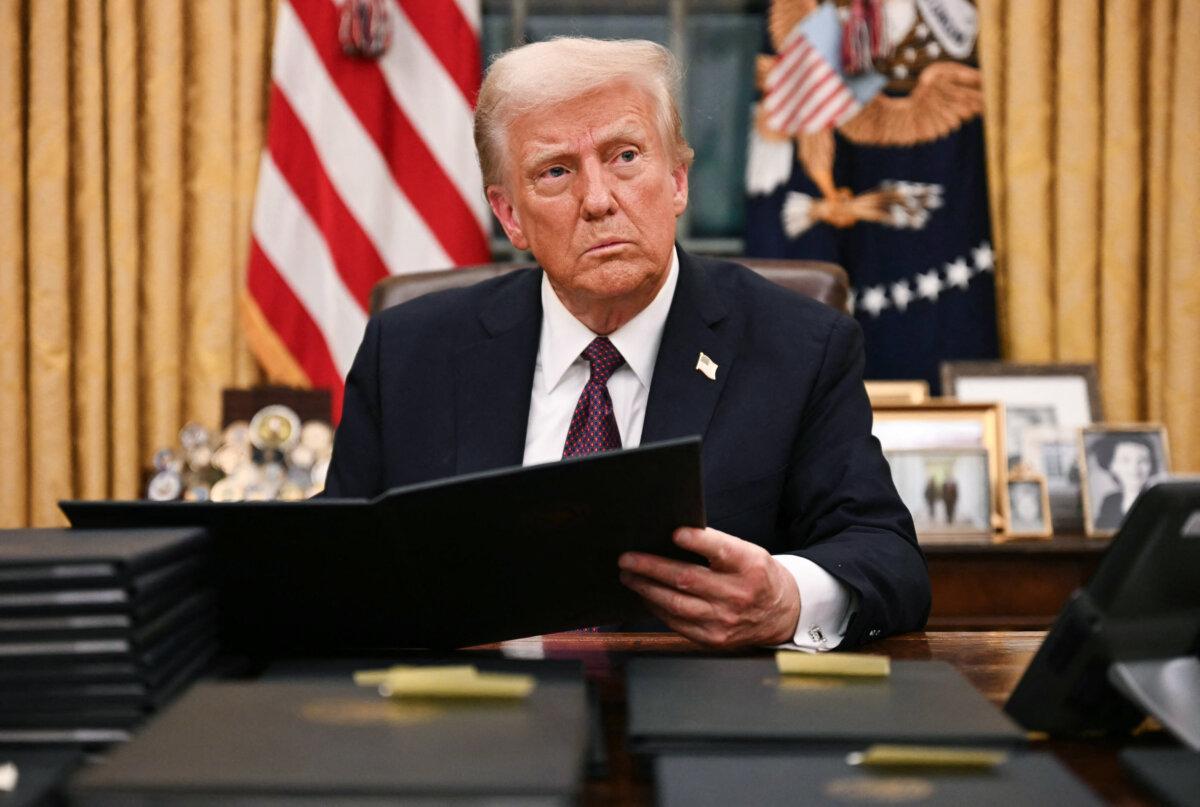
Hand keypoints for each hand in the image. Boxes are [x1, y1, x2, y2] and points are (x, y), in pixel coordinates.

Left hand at [618, 527, 800, 648]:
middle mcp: (737, 595)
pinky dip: (657, 607)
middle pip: (687, 579)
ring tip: (628, 575)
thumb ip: (717, 546)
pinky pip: (677, 623)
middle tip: (627, 558)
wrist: (781, 614)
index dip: (698, 542)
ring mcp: (724, 620)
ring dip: (646, 588)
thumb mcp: (749, 553)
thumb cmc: (757, 576)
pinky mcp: (713, 638)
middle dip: (651, 567)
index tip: (675, 533)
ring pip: (676, 604)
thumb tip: (672, 537)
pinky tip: (645, 595)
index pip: (722, 551)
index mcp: (749, 566)